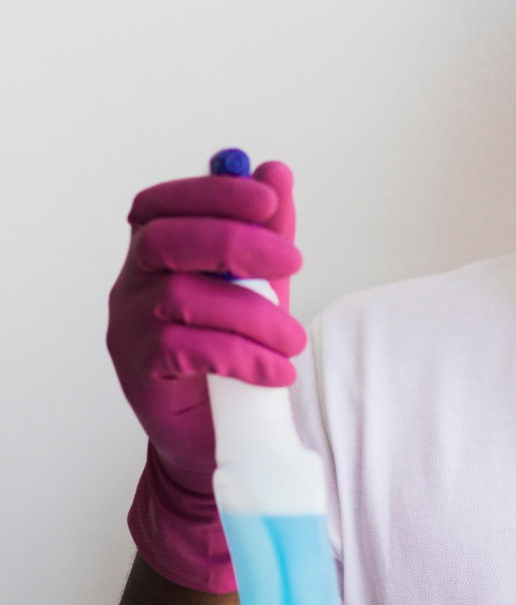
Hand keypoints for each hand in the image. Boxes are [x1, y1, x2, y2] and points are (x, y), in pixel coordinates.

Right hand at [106, 158, 303, 589]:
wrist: (217, 435)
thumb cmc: (234, 350)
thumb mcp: (260, 287)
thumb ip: (266, 232)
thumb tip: (275, 170)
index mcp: (157, 253)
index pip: (165, 204)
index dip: (214, 193)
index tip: (269, 198)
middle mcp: (133, 284)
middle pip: (167, 240)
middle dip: (237, 242)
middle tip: (294, 264)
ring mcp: (131, 328)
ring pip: (185, 299)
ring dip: (255, 315)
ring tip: (294, 343)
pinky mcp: (141, 373)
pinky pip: (187, 351)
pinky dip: (243, 357)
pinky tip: (276, 372)